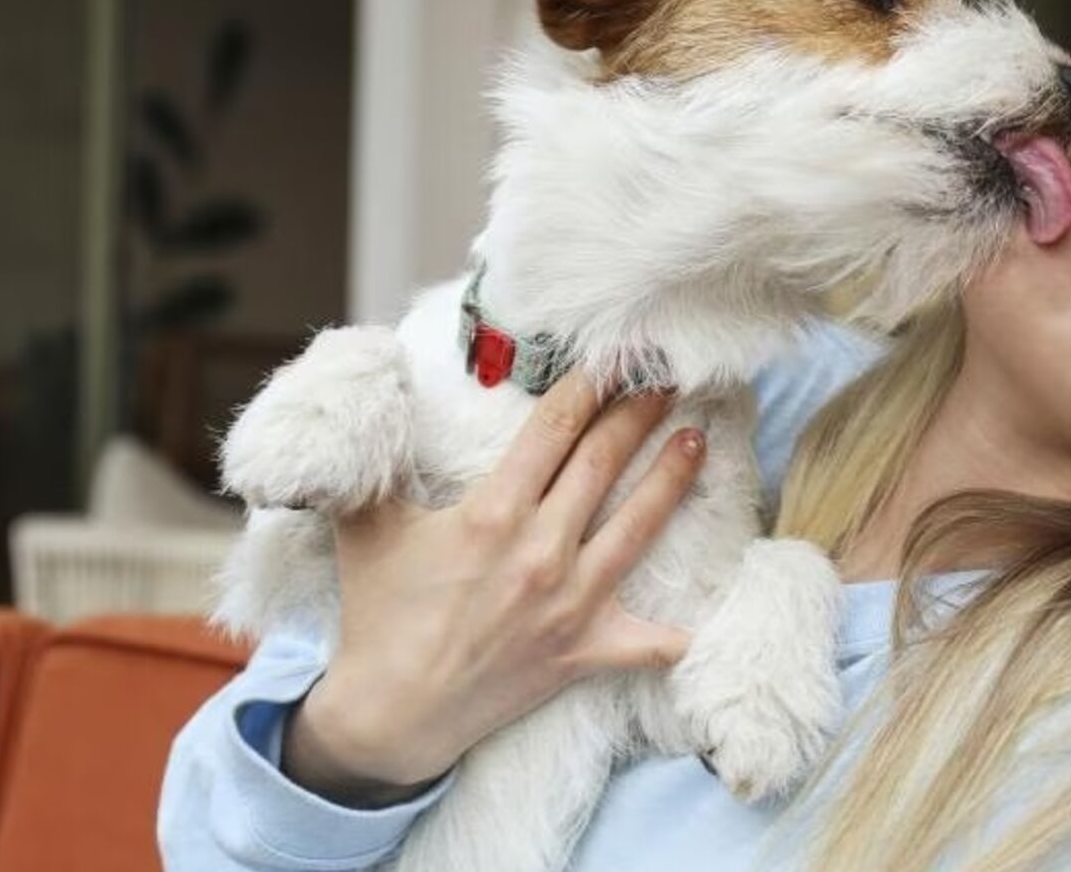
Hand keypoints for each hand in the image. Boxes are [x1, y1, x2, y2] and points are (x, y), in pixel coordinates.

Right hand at [280, 370, 703, 806]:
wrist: (392, 713)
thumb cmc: (379, 613)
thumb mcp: (366, 527)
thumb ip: (374, 465)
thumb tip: (369, 399)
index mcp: (491, 514)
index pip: (553, 431)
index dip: (587, 387)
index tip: (614, 357)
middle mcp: (540, 552)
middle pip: (602, 465)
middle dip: (637, 415)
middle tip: (668, 380)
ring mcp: (569, 604)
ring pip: (637, 530)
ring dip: (671, 481)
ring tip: (697, 442)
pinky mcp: (584, 651)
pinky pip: (646, 644)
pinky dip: (675, 633)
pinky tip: (704, 615)